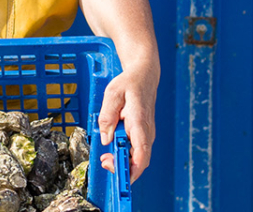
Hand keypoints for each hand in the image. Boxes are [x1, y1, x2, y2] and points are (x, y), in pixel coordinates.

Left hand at [96, 65, 156, 182]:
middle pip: (140, 160)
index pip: (141, 152)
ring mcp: (147, 134)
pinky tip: (114, 151)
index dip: (132, 169)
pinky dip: (126, 156)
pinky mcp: (144, 134)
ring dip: (124, 163)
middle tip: (105, 162)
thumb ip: (107, 116)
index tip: (120, 176)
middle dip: (124, 169)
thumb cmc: (129, 83)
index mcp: (139, 121)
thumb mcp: (112, 94)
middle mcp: (147, 130)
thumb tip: (105, 139)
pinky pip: (137, 151)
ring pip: (139, 158)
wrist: (144, 76)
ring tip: (106, 157)